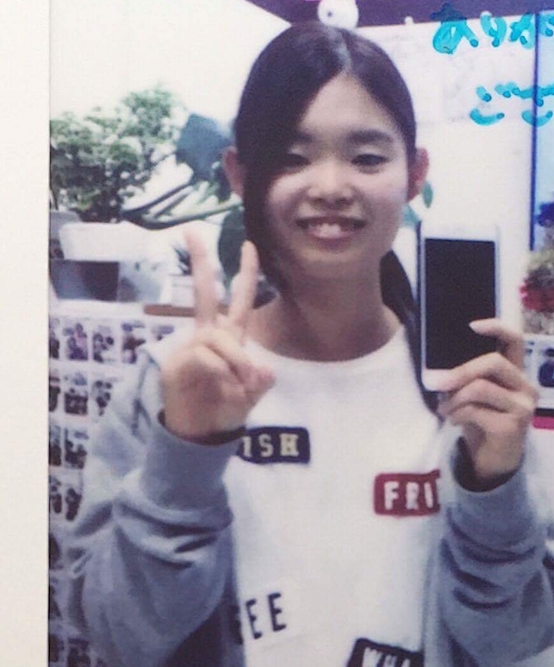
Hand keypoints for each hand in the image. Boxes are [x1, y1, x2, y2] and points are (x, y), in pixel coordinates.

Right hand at [162, 230, 273, 440]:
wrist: (199, 436)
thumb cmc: (224, 411)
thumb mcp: (251, 397)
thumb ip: (260, 382)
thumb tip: (265, 370)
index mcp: (229, 338)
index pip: (240, 302)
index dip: (246, 275)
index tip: (249, 245)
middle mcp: (207, 337)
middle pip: (205, 294)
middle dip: (200, 262)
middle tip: (191, 230)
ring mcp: (189, 348)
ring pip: (217, 337)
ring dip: (235, 360)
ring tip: (243, 386)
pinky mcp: (175, 365)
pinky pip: (204, 358)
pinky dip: (220, 373)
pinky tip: (224, 389)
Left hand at [437, 320, 536, 485]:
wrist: (495, 462)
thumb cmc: (484, 424)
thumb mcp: (476, 397)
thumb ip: (468, 380)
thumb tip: (439, 370)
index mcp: (517, 374)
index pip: (515, 340)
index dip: (496, 328)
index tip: (471, 326)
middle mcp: (526, 387)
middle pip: (493, 363)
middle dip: (460, 371)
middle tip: (435, 383)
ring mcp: (522, 407)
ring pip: (481, 388)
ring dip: (454, 398)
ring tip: (444, 408)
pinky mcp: (513, 426)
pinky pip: (476, 411)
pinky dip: (458, 414)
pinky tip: (454, 421)